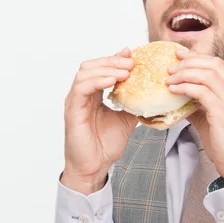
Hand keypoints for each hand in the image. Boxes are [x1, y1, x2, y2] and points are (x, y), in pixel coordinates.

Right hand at [62, 47, 137, 191]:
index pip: (101, 68)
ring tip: (126, 71)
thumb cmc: (104, 146)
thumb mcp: (125, 119)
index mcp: (93, 95)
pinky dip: (98, 80)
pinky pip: (82, 87)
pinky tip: (113, 81)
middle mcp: (82, 95)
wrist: (94, 167)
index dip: (115, 59)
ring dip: (106, 68)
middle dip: (112, 60)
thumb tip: (151, 93)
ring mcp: (75, 101)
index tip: (133, 55)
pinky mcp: (72, 110)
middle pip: (91, 65)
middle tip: (131, 62)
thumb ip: (132, 104)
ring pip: (85, 72)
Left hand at [165, 50, 223, 184]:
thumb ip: (198, 104)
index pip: (218, 64)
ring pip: (207, 75)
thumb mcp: (212, 118)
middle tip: (171, 67)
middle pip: (213, 64)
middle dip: (189, 62)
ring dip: (184, 74)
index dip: (197, 57)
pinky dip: (185, 88)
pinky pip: (201, 92)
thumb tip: (178, 95)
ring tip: (169, 79)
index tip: (179, 56)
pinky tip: (173, 90)